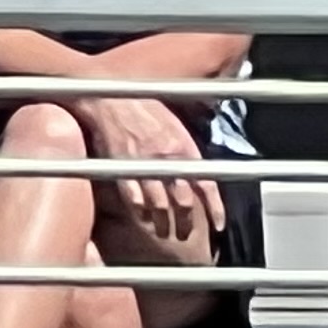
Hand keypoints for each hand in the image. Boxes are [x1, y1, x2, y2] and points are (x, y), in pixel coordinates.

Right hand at [74, 93, 219, 243]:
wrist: (108, 93)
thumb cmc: (142, 106)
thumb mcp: (175, 123)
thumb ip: (188, 149)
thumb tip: (201, 169)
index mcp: (184, 148)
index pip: (207, 185)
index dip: (215, 209)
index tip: (218, 225)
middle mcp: (166, 159)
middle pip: (183, 201)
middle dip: (186, 222)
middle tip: (184, 233)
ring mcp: (142, 165)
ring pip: (159, 205)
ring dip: (163, 222)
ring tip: (164, 231)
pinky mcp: (119, 167)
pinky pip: (133, 198)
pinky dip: (140, 210)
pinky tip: (143, 216)